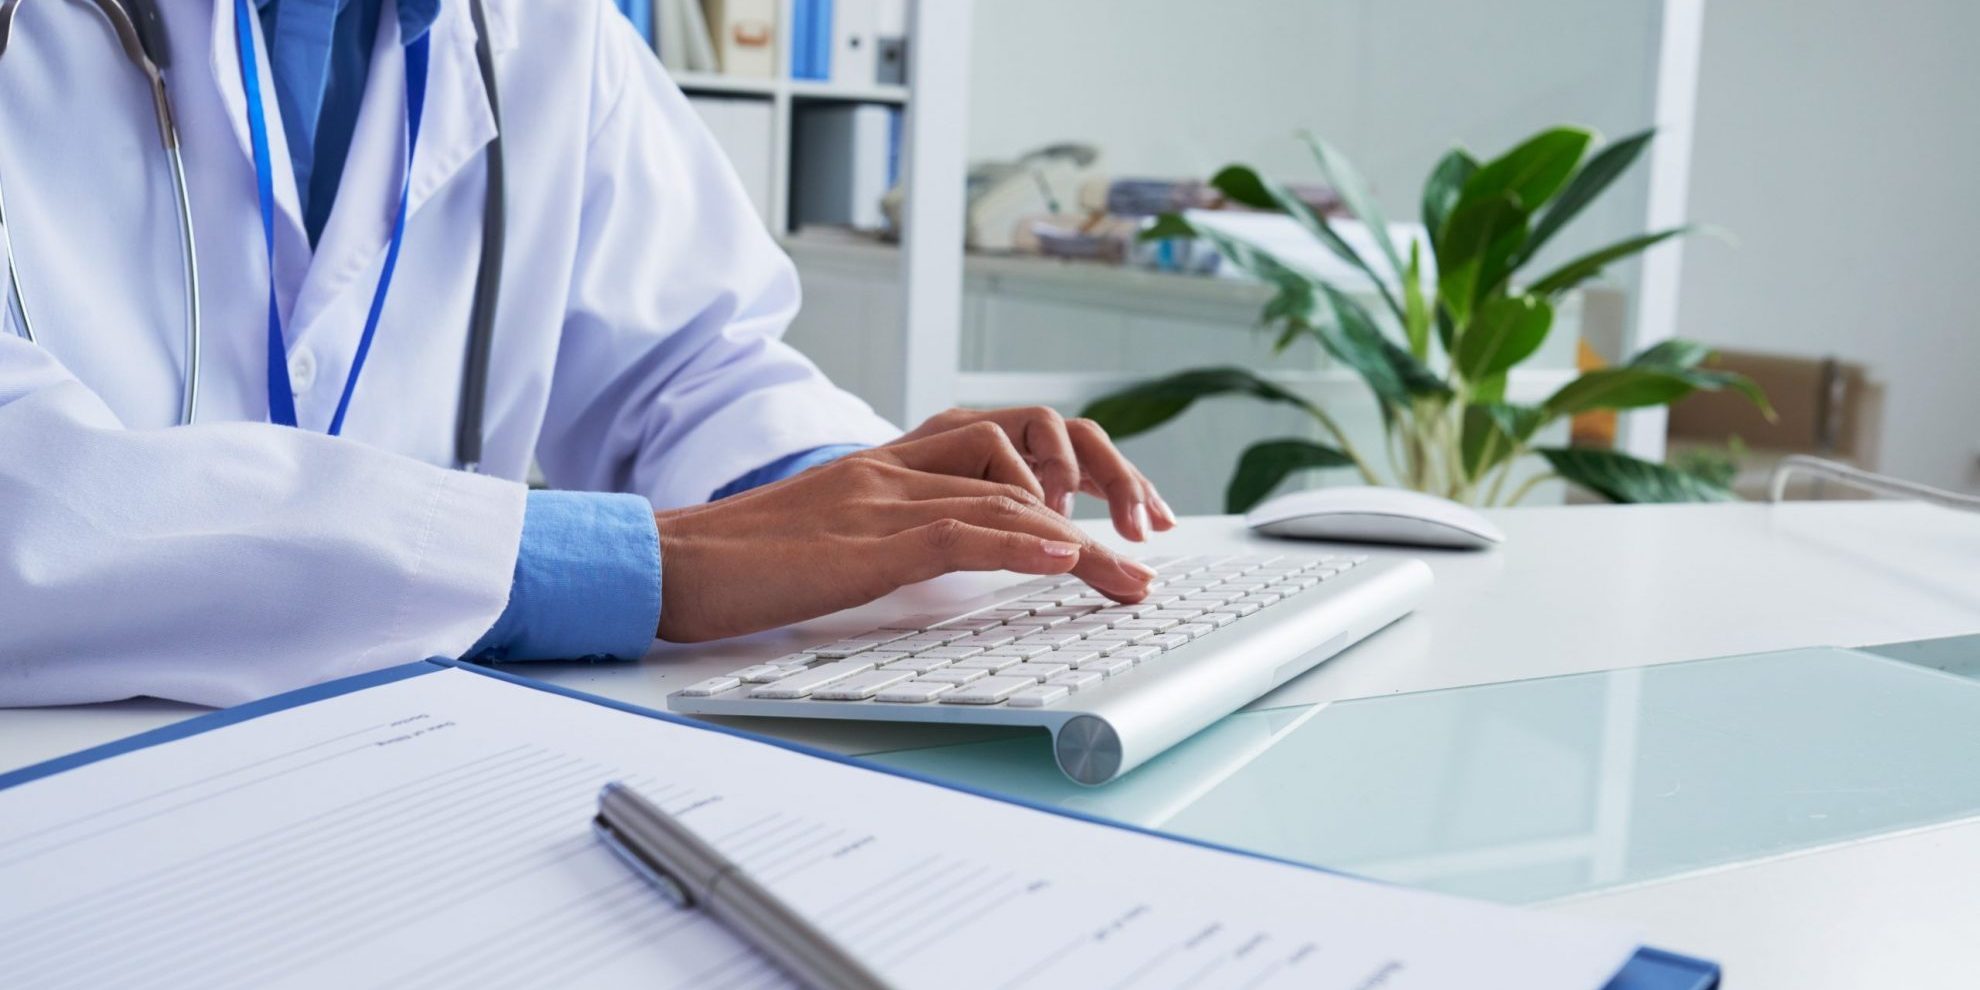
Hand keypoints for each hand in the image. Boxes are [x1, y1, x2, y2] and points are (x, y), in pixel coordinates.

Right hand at [654, 423, 1157, 641]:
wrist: (666, 562)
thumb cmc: (737, 567)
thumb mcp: (830, 547)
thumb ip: (888, 545)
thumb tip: (949, 574)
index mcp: (885, 467)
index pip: (999, 458)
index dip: (1065, 488)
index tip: (1107, 531)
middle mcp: (891, 468)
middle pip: (1021, 474)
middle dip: (1096, 513)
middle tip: (1143, 560)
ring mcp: (878, 496)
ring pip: (1006, 501)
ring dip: (1082, 544)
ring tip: (1131, 578)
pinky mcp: (862, 537)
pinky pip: (959, 530)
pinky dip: (1022, 544)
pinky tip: (1065, 559)